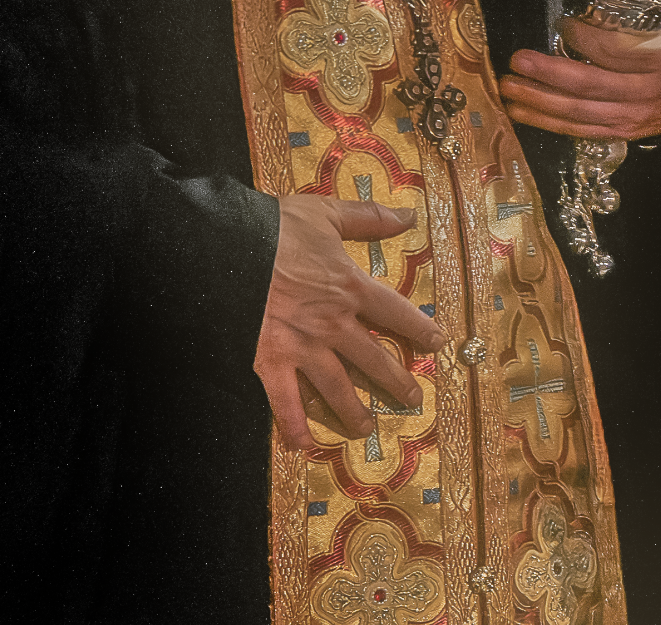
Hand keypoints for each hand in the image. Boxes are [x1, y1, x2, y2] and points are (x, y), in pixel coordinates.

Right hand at [253, 195, 445, 451]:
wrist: (224, 248)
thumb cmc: (274, 228)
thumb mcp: (326, 214)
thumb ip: (368, 218)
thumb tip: (408, 215)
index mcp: (350, 287)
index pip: (395, 313)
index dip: (419, 328)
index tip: (437, 343)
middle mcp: (333, 324)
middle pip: (374, 359)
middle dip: (396, 381)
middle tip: (413, 400)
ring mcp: (302, 348)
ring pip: (337, 388)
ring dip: (354, 412)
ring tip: (367, 430)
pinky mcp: (269, 362)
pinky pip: (286, 401)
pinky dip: (294, 426)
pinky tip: (303, 446)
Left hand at [499, 16, 660, 141]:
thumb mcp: (657, 19)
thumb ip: (625, 10)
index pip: (616, 50)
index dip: (584, 38)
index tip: (561, 24)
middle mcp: (652, 92)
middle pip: (592, 85)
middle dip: (548, 74)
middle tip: (517, 60)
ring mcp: (637, 118)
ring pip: (581, 112)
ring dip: (540, 101)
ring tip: (510, 88)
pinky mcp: (622, 134)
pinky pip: (580, 130)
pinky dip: (548, 121)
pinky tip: (523, 111)